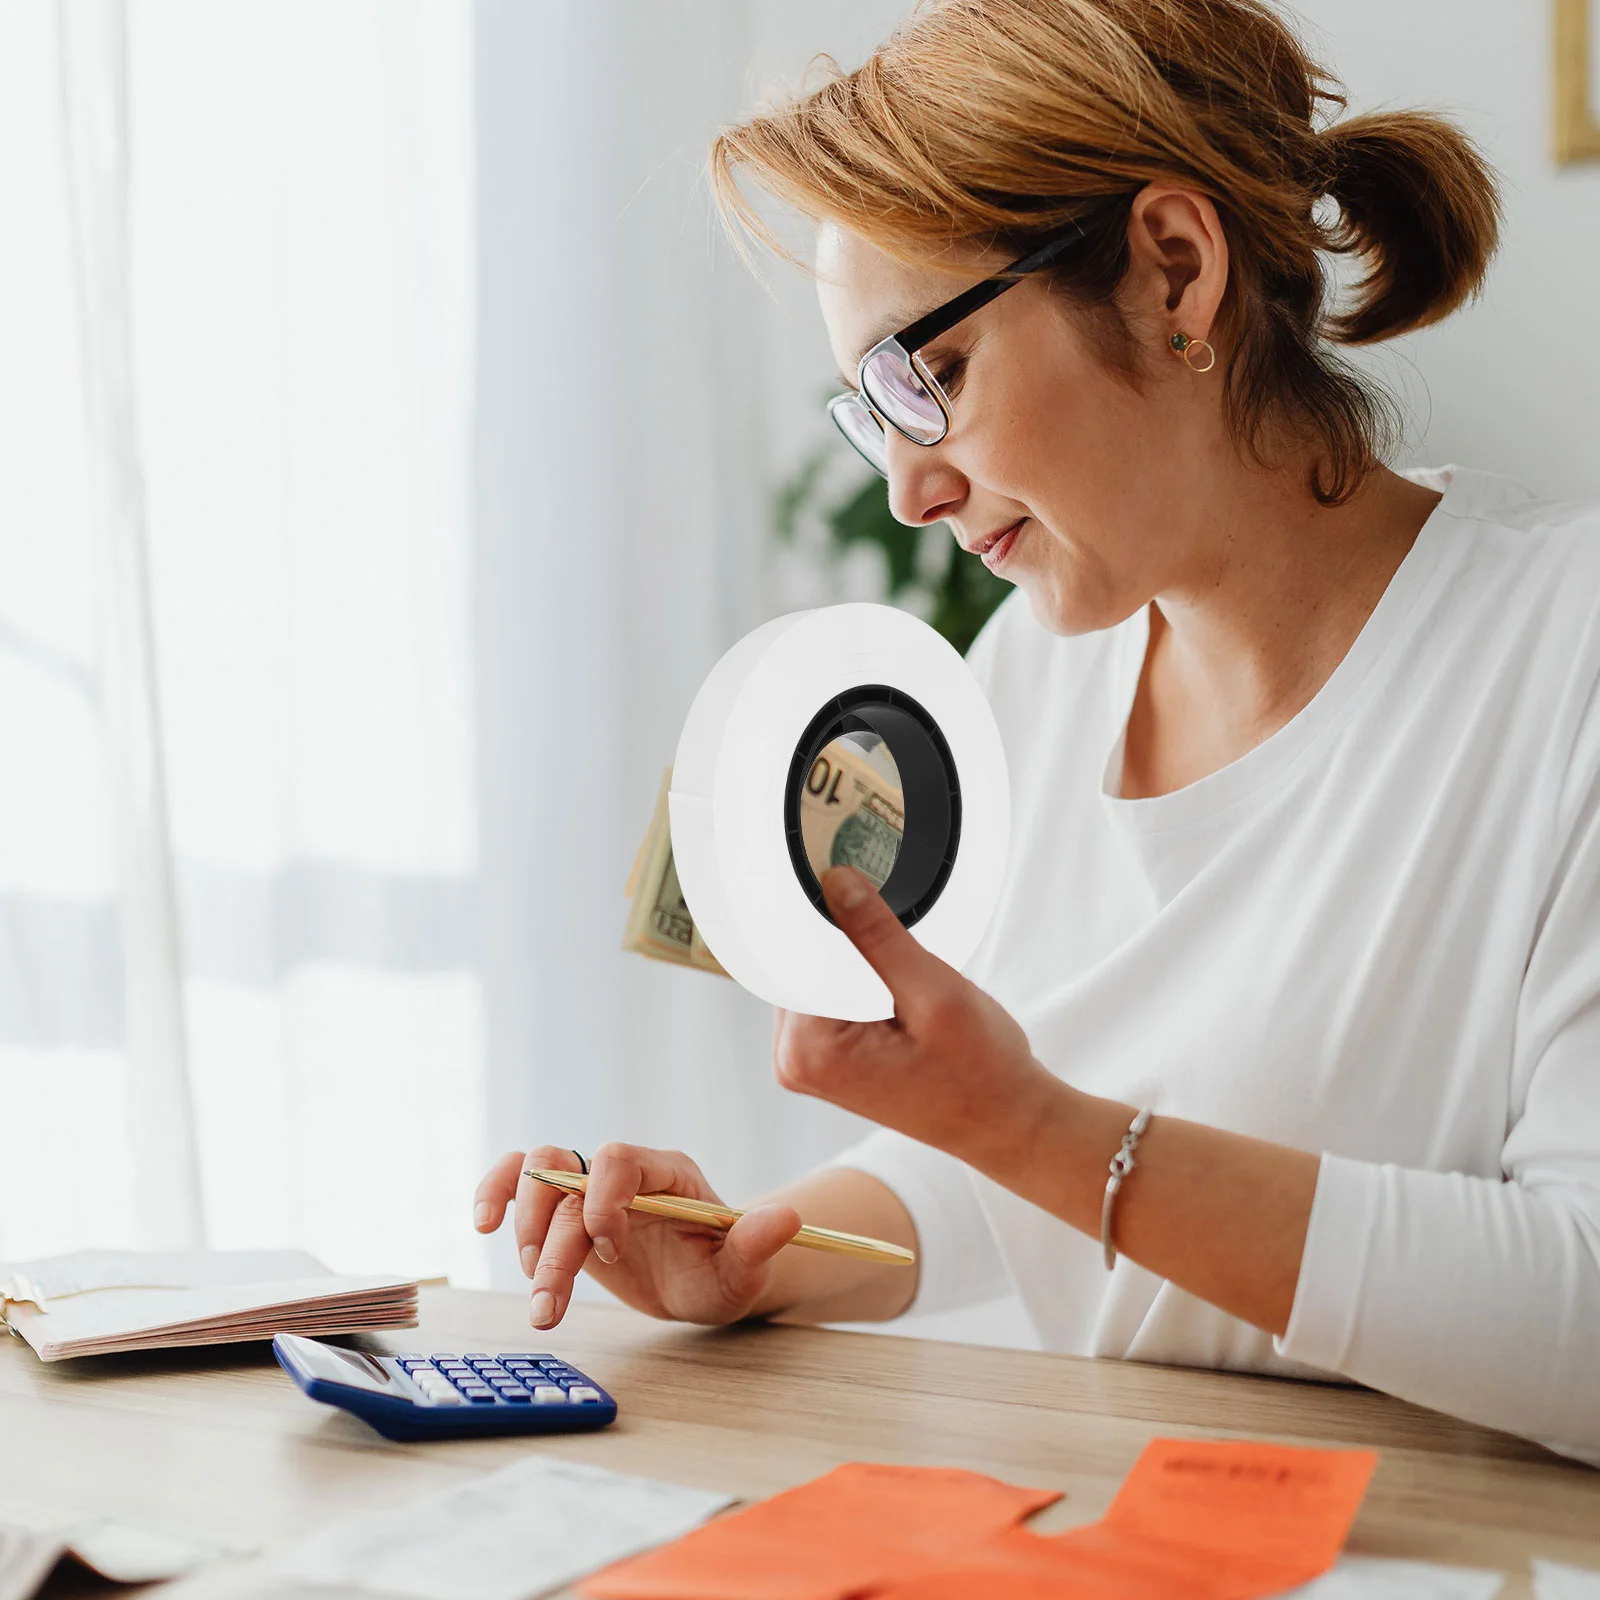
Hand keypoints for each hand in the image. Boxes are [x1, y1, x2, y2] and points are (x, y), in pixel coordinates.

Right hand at [473, 1142, 801, 1330]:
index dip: (603, 1200)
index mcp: (667, 1173)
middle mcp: (624, 1173)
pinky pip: (520, 1183)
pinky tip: (482, 1224)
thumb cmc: (726, 1271)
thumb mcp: (745, 1268)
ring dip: (524, 1233)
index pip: (620, 1159)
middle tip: (551, 1297)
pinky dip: (496, 1194)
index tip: (610, 1252)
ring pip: (536, 1178)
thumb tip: (785, 1218)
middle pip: (568, 1175)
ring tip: (539, 1295)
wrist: (705, 1281)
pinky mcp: (566, 1212)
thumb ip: (756, 1243)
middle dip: (554, 1239)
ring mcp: (591, 1189)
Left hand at [773, 867, 1054, 1169]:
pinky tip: (894, 988)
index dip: (826, 918)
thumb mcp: (935, 992)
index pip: (792, 954)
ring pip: (815, 977)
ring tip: (903, 977)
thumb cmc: (980, 1070)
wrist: (1004, 1120)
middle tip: (897, 946)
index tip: (857, 890)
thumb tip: (834, 881)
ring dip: (855, 963)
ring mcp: (806, 1062)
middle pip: (798, 965)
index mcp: (809, 1051)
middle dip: (844, 944)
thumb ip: (878, 937)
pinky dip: (859, 981)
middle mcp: (793, 1060)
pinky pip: (828, 997)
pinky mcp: (824, 1058)